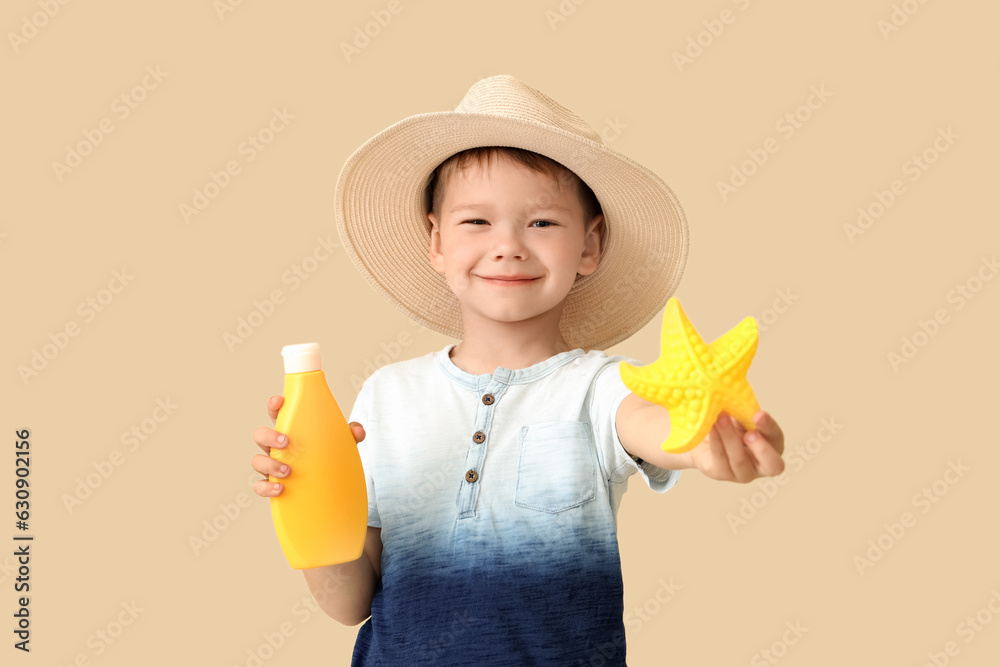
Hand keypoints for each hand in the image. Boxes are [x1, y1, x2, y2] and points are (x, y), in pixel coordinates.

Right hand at [250, 394, 365, 496]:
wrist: (331, 487)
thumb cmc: (329, 456)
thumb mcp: (342, 443)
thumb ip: (351, 434)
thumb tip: (357, 431)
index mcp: (291, 431)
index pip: (278, 413)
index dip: (275, 405)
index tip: (280, 401)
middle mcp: (277, 447)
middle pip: (260, 435)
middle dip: (269, 436)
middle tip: (286, 442)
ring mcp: (272, 466)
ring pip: (257, 461)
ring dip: (269, 464)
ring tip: (288, 470)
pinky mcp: (272, 485)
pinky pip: (260, 486)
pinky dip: (266, 488)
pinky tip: (281, 488)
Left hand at [687, 410, 783, 482]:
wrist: (702, 437)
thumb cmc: (728, 424)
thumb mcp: (739, 415)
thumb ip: (744, 408)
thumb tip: (739, 389)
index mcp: (772, 445)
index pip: (776, 438)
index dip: (768, 427)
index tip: (758, 415)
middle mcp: (762, 464)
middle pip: (772, 464)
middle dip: (761, 448)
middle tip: (749, 433)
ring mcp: (742, 473)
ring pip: (739, 460)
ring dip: (730, 438)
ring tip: (720, 419)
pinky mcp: (721, 474)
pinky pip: (720, 459)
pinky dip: (716, 441)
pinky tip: (711, 427)